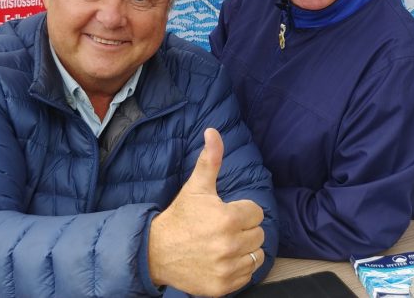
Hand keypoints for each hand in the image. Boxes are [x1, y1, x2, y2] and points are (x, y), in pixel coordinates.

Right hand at [148, 128, 265, 295]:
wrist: (155, 253)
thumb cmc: (180, 218)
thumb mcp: (196, 187)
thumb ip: (210, 159)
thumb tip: (213, 132)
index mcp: (226, 219)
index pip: (256, 213)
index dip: (242, 211)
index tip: (225, 213)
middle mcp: (229, 246)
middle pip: (258, 234)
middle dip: (244, 230)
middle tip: (222, 229)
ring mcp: (226, 269)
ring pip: (256, 255)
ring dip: (244, 250)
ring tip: (223, 244)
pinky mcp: (223, 287)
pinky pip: (248, 275)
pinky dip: (239, 269)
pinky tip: (222, 260)